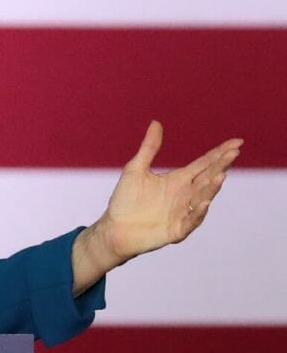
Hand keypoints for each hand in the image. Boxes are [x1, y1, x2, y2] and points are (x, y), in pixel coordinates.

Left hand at [97, 120, 241, 263]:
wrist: (114, 228)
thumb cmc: (125, 199)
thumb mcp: (136, 169)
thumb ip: (149, 148)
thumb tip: (156, 122)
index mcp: (178, 179)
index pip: (204, 163)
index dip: (220, 153)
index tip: (237, 142)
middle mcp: (185, 194)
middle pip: (208, 177)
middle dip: (221, 165)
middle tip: (233, 153)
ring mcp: (183, 212)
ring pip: (203, 198)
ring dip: (212, 188)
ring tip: (220, 175)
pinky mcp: (177, 229)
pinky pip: (190, 220)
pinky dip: (197, 212)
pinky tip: (203, 203)